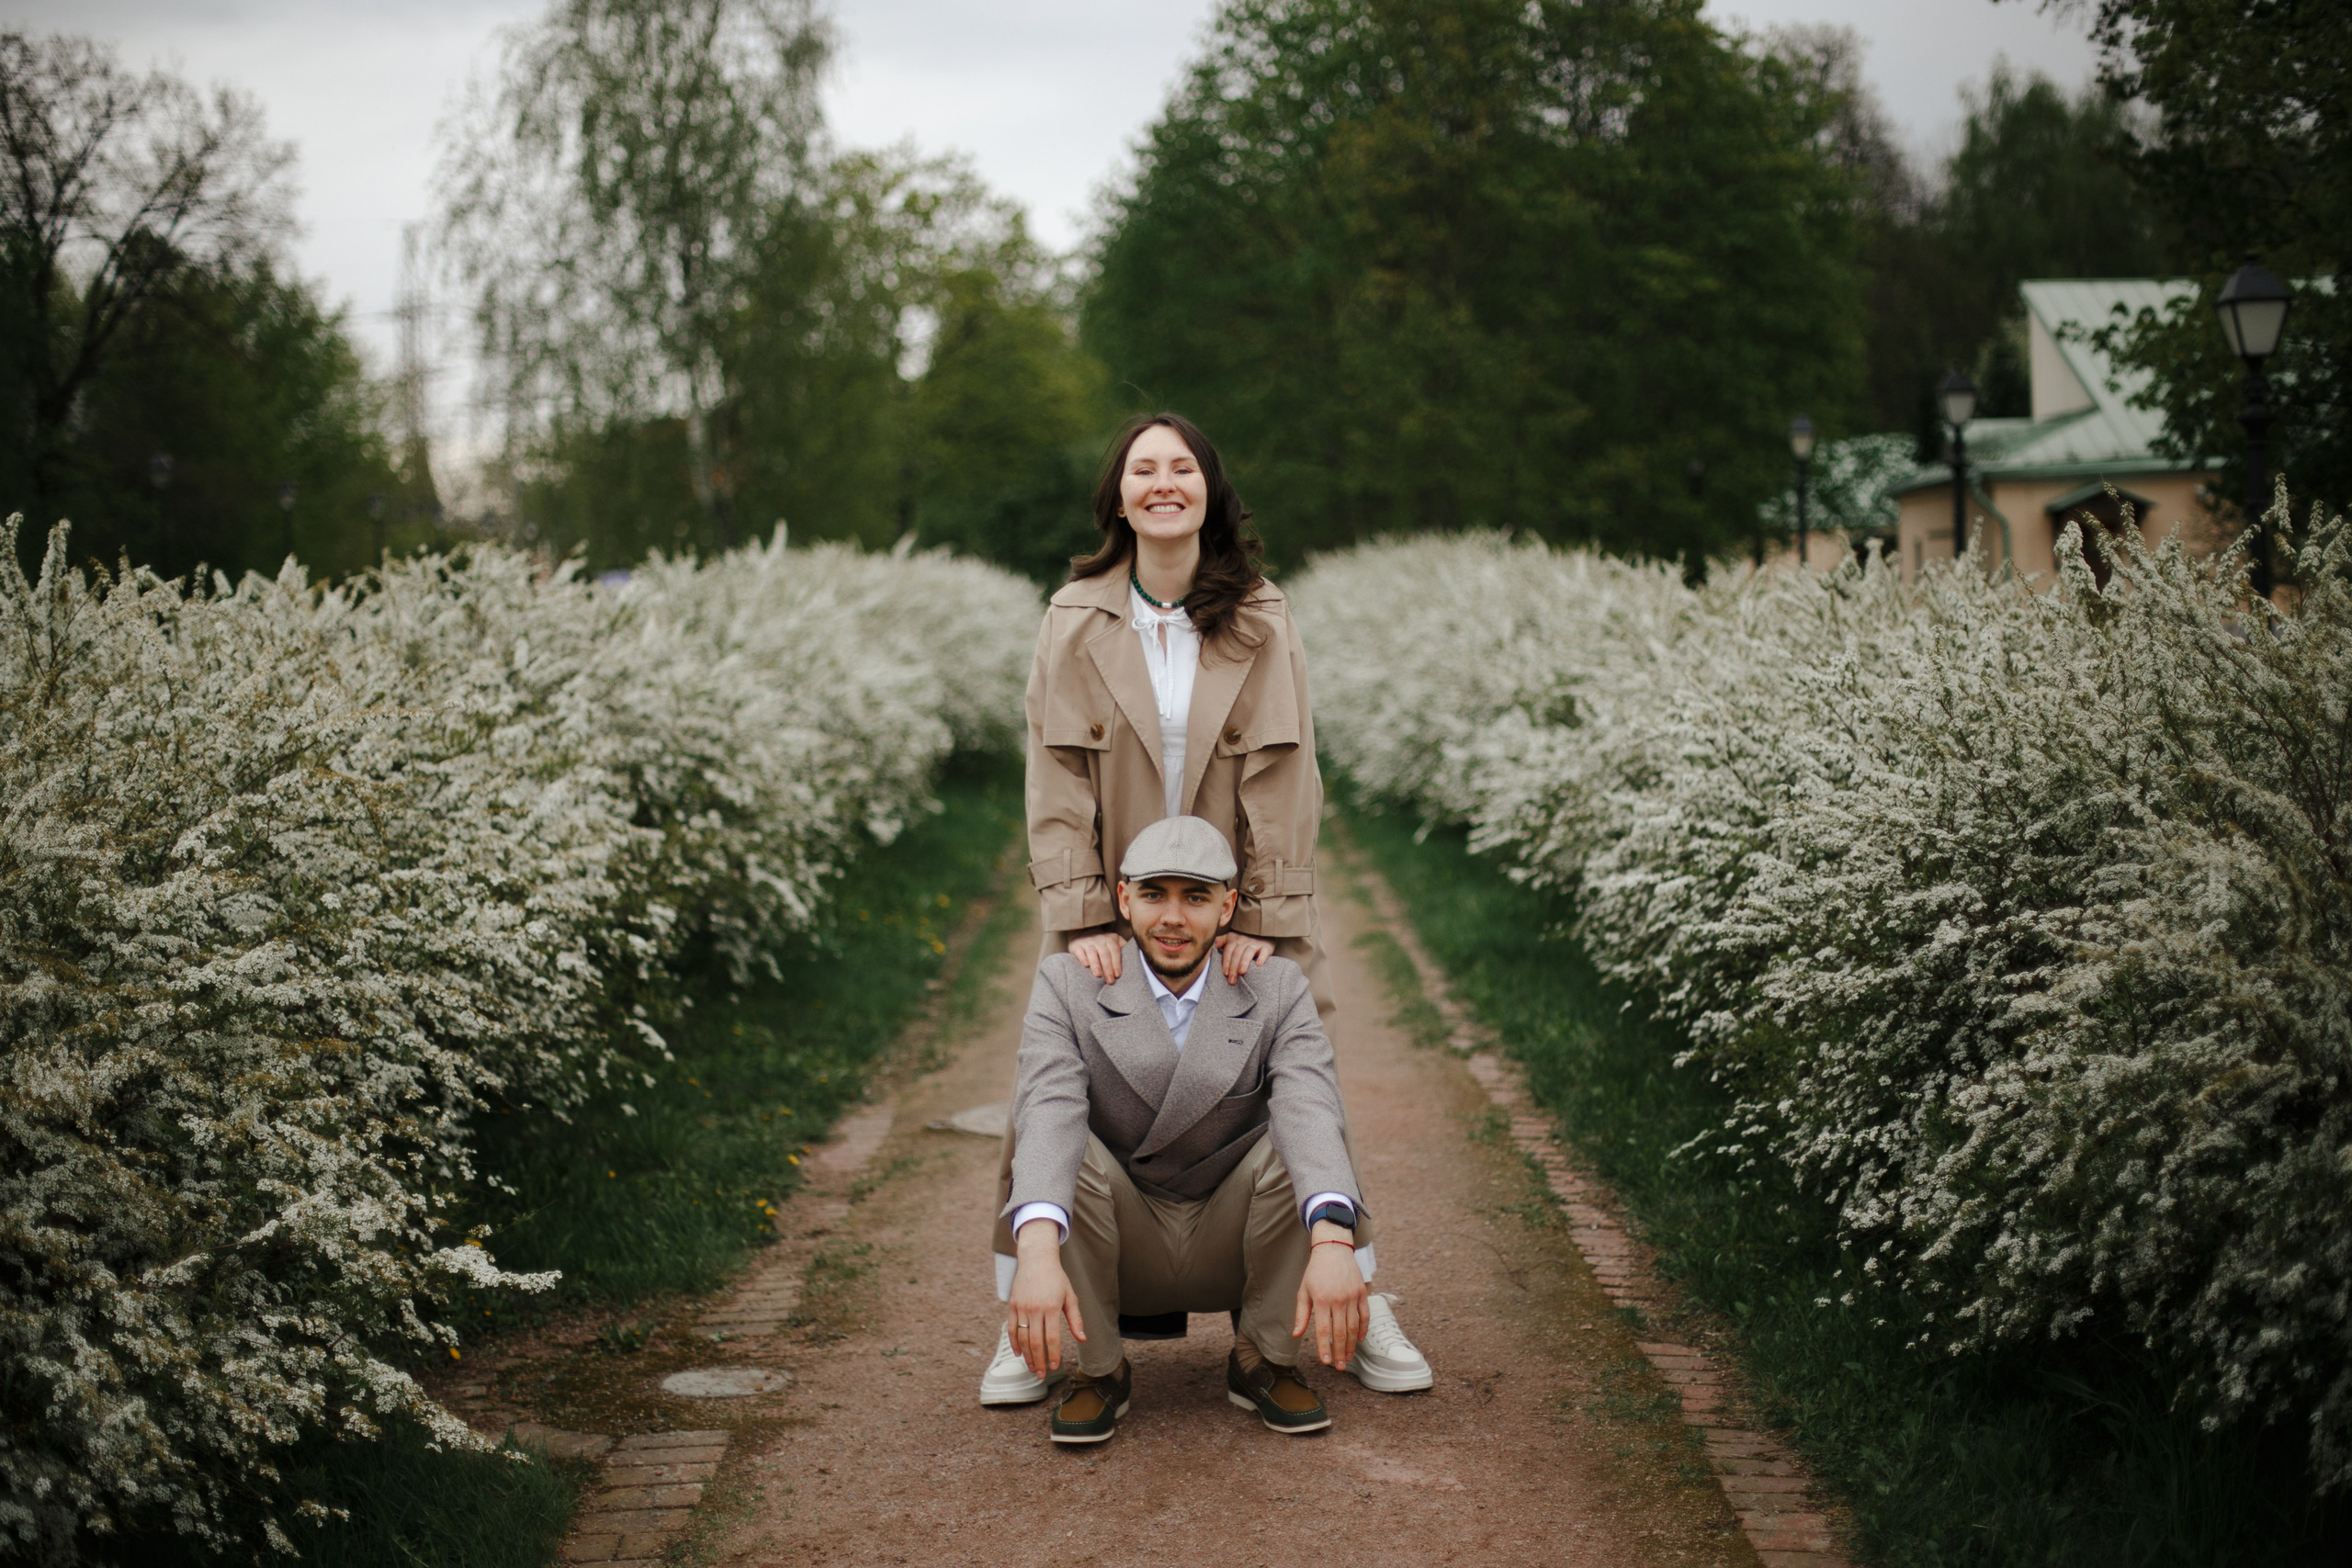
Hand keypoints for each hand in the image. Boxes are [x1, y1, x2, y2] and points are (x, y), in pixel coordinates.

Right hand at [1007, 1218, 1085, 1376]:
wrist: (1037, 1260)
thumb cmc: (1056, 1279)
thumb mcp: (1070, 1296)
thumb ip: (1076, 1319)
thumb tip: (1082, 1339)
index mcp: (1052, 1307)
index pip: (1052, 1338)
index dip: (1053, 1355)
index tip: (1055, 1367)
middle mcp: (1035, 1309)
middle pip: (1035, 1342)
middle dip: (1038, 1361)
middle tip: (1041, 1374)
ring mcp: (1022, 1307)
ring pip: (1022, 1338)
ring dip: (1026, 1356)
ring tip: (1032, 1368)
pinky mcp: (1012, 1305)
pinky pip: (1011, 1328)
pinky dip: (1014, 1343)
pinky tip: (1019, 1354)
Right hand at [1067, 931, 1123, 982]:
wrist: (1083, 931)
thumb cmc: (1102, 942)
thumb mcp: (1114, 941)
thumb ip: (1124, 948)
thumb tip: (1138, 957)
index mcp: (1110, 939)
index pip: (1115, 952)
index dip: (1117, 963)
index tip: (1118, 975)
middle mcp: (1099, 939)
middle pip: (1104, 954)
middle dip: (1108, 968)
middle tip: (1110, 981)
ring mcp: (1087, 942)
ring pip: (1092, 953)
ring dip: (1096, 964)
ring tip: (1098, 975)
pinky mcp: (1076, 945)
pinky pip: (1079, 951)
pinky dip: (1082, 958)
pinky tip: (1085, 965)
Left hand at [1215, 932, 1274, 982]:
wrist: (1262, 933)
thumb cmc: (1244, 940)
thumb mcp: (1232, 938)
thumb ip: (1222, 941)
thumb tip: (1214, 945)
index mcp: (1234, 940)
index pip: (1228, 950)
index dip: (1226, 962)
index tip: (1225, 973)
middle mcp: (1244, 941)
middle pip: (1237, 953)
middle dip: (1233, 967)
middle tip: (1232, 980)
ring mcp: (1255, 943)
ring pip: (1248, 952)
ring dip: (1244, 962)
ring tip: (1241, 972)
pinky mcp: (1266, 947)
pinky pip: (1264, 951)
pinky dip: (1262, 957)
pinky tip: (1258, 965)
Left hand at [1291, 1221, 1366, 1369]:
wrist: (1333, 1249)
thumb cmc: (1315, 1271)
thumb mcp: (1303, 1291)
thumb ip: (1301, 1314)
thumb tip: (1296, 1334)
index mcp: (1321, 1300)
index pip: (1324, 1330)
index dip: (1325, 1348)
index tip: (1325, 1362)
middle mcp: (1338, 1299)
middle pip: (1340, 1332)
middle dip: (1340, 1352)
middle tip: (1340, 1367)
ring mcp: (1352, 1296)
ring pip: (1354, 1326)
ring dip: (1351, 1345)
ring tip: (1348, 1358)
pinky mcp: (1361, 1293)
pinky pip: (1365, 1315)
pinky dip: (1364, 1329)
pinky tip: (1359, 1340)